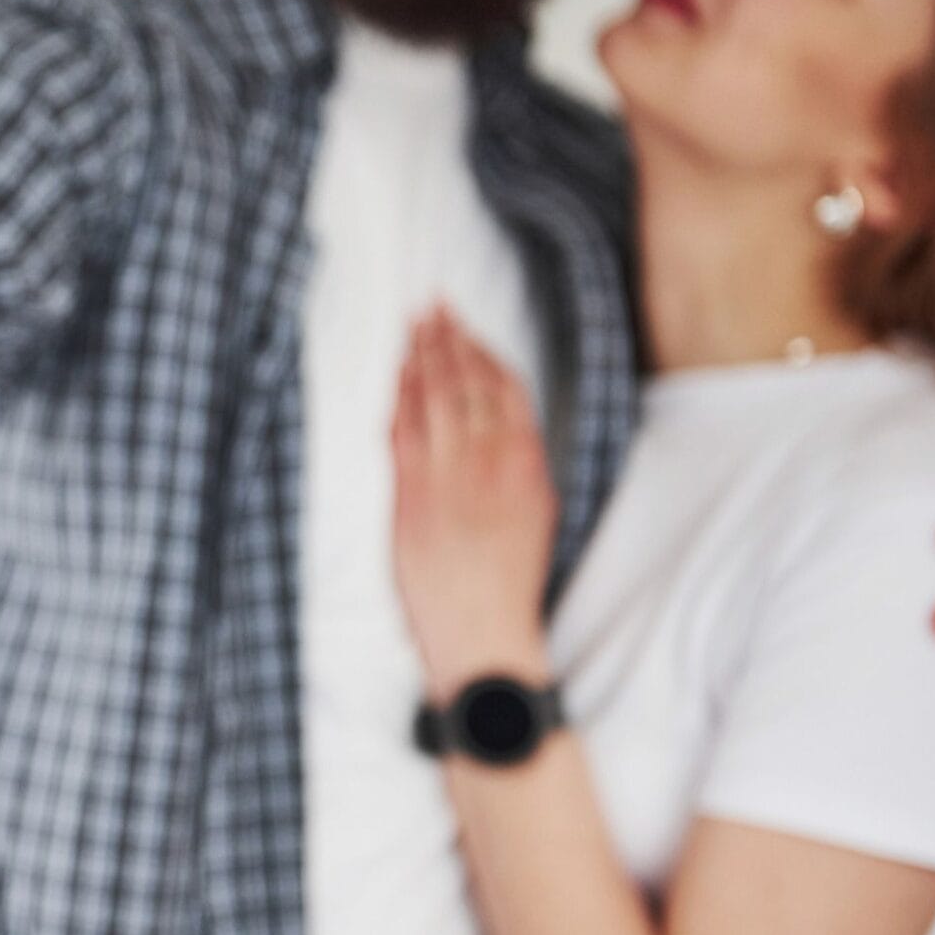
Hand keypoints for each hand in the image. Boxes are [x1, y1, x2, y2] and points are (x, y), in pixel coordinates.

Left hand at [390, 305, 555, 700]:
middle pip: (464, 381)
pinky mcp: (409, 495)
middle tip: (432, 304)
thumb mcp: (537, 512)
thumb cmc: (511, 580)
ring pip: (431, 399)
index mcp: (526, 461)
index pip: (503, 385)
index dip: (481, 349)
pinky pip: (401, 432)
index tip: (466, 324)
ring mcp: (445, 475)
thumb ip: (519, 463)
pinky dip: (399, 399)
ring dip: (420, 357)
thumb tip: (501, 427)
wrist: (483, 630)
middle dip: (446, 338)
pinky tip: (397, 377)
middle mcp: (487, 459)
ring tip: (414, 325)